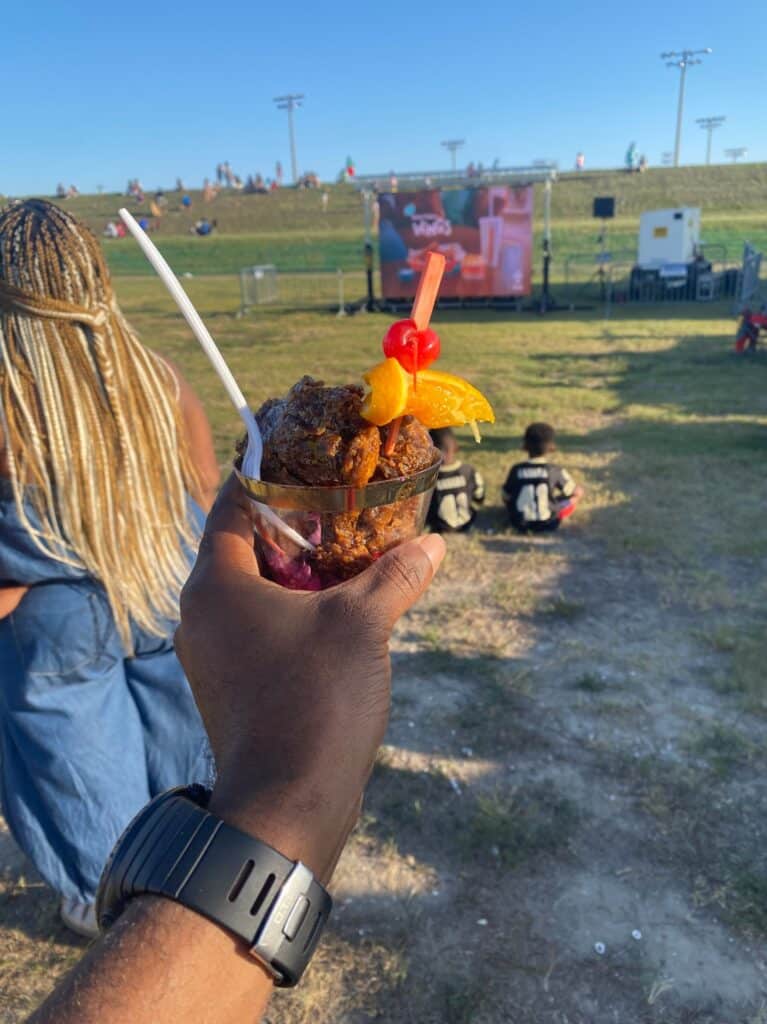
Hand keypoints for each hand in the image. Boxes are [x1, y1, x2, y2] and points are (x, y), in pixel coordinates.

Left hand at [175, 475, 444, 882]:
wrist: (287, 807)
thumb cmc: (315, 700)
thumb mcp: (363, 625)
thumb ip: (394, 577)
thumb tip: (432, 545)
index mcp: (216, 585)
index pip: (232, 506)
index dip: (269, 477)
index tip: (307, 460)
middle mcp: (203, 615)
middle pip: (245, 548)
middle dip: (296, 527)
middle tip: (344, 507)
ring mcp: (215, 656)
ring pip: (256, 593)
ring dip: (300, 574)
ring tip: (351, 556)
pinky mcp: (234, 687)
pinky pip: (261, 629)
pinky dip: (296, 612)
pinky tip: (342, 612)